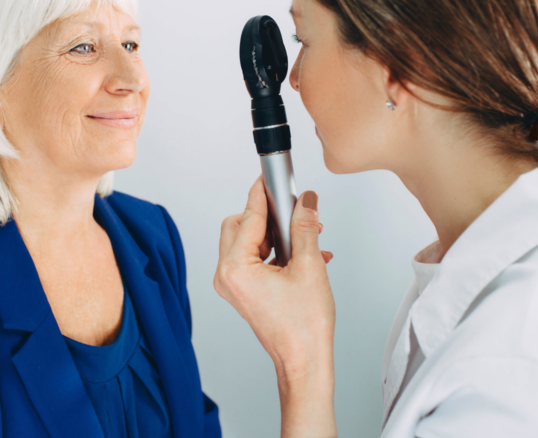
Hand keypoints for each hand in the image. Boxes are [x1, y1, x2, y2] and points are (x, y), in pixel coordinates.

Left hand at [215, 176, 336, 436]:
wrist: (304, 360)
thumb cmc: (303, 326)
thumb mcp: (310, 266)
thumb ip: (305, 227)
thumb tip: (305, 202)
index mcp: (235, 267)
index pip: (249, 216)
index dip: (264, 193)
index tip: (271, 176)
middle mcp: (227, 276)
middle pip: (240, 225)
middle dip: (270, 217)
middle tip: (294, 211)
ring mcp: (233, 286)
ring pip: (248, 242)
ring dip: (277, 236)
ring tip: (307, 238)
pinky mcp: (243, 292)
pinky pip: (254, 259)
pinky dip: (276, 253)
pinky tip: (304, 255)